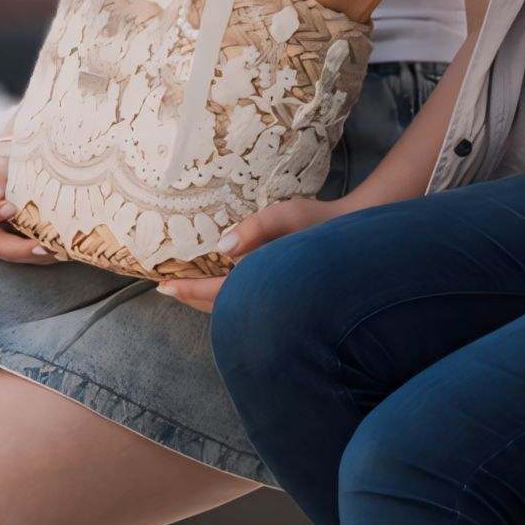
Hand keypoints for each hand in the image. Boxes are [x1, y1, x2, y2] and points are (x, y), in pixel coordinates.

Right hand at [0, 145, 53, 263]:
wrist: (18, 169)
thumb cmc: (2, 162)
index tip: (10, 207)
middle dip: (16, 247)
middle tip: (41, 244)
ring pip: (10, 255)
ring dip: (33, 254)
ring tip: (56, 249)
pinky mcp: (12, 247)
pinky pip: (25, 255)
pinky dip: (42, 254)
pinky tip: (59, 250)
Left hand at [156, 194, 333, 310]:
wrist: (360, 238)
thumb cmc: (325, 224)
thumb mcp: (289, 216)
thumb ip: (257, 228)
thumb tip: (223, 246)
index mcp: (267, 281)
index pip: (218, 294)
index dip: (188, 291)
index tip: (163, 287)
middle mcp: (270, 297)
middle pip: (221, 309)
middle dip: (192, 299)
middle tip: (167, 289)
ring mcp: (278, 300)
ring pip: (234, 308)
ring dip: (209, 300)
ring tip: (186, 289)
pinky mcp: (284, 295)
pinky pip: (248, 302)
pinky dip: (227, 297)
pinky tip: (222, 287)